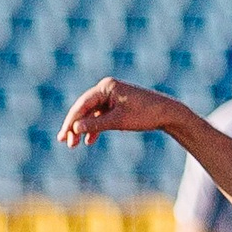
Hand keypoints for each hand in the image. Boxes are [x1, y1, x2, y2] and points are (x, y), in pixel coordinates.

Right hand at [57, 77, 190, 146]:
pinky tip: (89, 141)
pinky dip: (95, 127)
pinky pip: (101, 116)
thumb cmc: (145, 115)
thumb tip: (75, 128)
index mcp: (106, 86)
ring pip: (91, 113)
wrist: (168, 113)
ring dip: (83, 129)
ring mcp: (112, 96)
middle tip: (65, 142)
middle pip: (84, 108)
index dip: (71, 121)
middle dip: (74, 126)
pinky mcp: (117, 104)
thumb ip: (96, 124)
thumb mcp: (119, 121)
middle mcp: (106, 88)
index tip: (63, 136)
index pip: (82, 104)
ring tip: (74, 145)